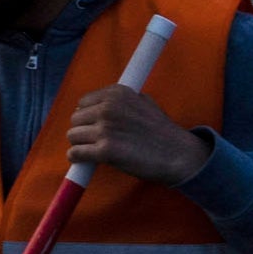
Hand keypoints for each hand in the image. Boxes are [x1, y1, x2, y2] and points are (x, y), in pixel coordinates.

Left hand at [67, 85, 214, 186]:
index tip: (96, 125)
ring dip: (81, 145)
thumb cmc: (161, 131)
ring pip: (73, 136)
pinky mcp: (105, 151)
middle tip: (97, 140)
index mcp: (117, 94)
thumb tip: (93, 105)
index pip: (83, 102)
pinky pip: (75, 153)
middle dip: (84, 130)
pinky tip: (86, 160)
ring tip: (96, 150)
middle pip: (75, 119)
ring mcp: (106, 129)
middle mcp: (109, 108)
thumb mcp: (144, 103)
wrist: (179, 155)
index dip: (88, 115)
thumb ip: (120, 102)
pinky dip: (78, 158)